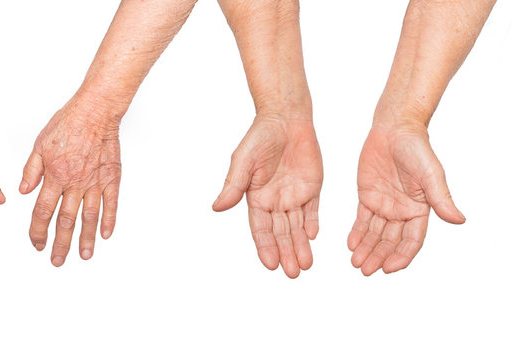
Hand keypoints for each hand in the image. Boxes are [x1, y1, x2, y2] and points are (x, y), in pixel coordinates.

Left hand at [20, 100, 120, 265]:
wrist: (95, 111)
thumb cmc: (68, 123)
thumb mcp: (40, 145)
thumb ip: (32, 170)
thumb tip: (24, 190)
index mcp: (55, 176)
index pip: (43, 211)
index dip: (39, 230)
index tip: (37, 244)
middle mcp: (75, 183)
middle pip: (66, 220)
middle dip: (60, 243)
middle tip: (57, 261)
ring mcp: (95, 182)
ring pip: (89, 217)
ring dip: (85, 239)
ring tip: (83, 255)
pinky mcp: (112, 178)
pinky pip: (111, 203)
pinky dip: (109, 220)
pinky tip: (105, 235)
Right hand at [213, 115, 322, 277]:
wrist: (286, 118)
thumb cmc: (260, 137)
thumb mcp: (243, 161)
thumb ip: (234, 185)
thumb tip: (217, 207)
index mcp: (255, 198)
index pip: (260, 229)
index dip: (265, 247)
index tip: (271, 264)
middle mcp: (274, 201)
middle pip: (280, 233)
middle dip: (286, 252)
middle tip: (292, 272)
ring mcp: (293, 195)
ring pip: (297, 227)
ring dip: (300, 245)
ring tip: (305, 265)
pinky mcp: (311, 188)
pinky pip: (312, 210)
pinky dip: (313, 224)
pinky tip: (313, 237)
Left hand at [348, 122, 464, 275]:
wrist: (394, 130)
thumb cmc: (417, 149)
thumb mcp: (431, 174)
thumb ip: (441, 198)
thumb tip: (458, 220)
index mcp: (420, 209)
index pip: (411, 240)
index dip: (401, 255)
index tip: (389, 268)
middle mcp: (402, 211)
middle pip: (391, 241)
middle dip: (379, 256)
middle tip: (366, 270)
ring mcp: (384, 205)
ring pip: (375, 234)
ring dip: (366, 249)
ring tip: (356, 263)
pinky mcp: (368, 196)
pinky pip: (361, 219)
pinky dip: (357, 233)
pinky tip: (351, 245)